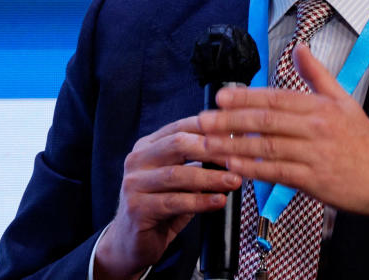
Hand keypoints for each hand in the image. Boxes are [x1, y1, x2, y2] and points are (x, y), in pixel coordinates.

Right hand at [94, 117, 241, 279]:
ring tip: (233, 181)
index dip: (210, 128)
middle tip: (237, 157)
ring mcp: (134, 183)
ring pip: (177, 175)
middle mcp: (138, 160)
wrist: (131, 242)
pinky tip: (218, 201)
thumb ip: (199, 162)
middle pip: (178, 144)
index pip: (181, 127)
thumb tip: (234, 148)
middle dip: (212, 149)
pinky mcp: (137, 208)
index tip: (236, 133)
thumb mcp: (180, 179)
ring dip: (210, 177)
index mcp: (148, 146)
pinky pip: (174, 202)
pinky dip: (200, 201)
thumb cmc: (162, 206)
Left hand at [198, 44, 368, 225]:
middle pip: (266, 121)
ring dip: (233, 146)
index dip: (246, 97)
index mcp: (321, 106)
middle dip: (230, 120)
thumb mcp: (345, 100)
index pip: (276, 98)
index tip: (220, 96)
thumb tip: (299, 47)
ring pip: (267, 147)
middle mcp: (317, 128)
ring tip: (208, 144)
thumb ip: (318, 75)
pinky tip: (233, 166)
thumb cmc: (365, 142)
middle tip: (202, 120)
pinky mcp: (315, 181)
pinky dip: (253, 169)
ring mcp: (315, 155)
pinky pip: (277, 173)